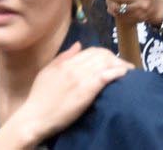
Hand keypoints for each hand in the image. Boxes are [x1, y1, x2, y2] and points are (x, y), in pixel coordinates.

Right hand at [0, 47, 129, 148]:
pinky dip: (118, 72)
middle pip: (102, 54)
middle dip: (114, 58)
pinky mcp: (87, 90)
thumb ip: (63, 57)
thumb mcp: (47, 72)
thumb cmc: (39, 98)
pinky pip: (107, 75)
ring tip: (128, 71)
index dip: (104, 54)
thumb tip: (78, 44)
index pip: (91, 51)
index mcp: (66, 62)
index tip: (112, 61)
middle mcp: (74, 66)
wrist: (34, 118)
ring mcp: (81, 77)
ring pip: (106, 63)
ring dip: (120, 64)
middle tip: (122, 66)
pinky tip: (124, 74)